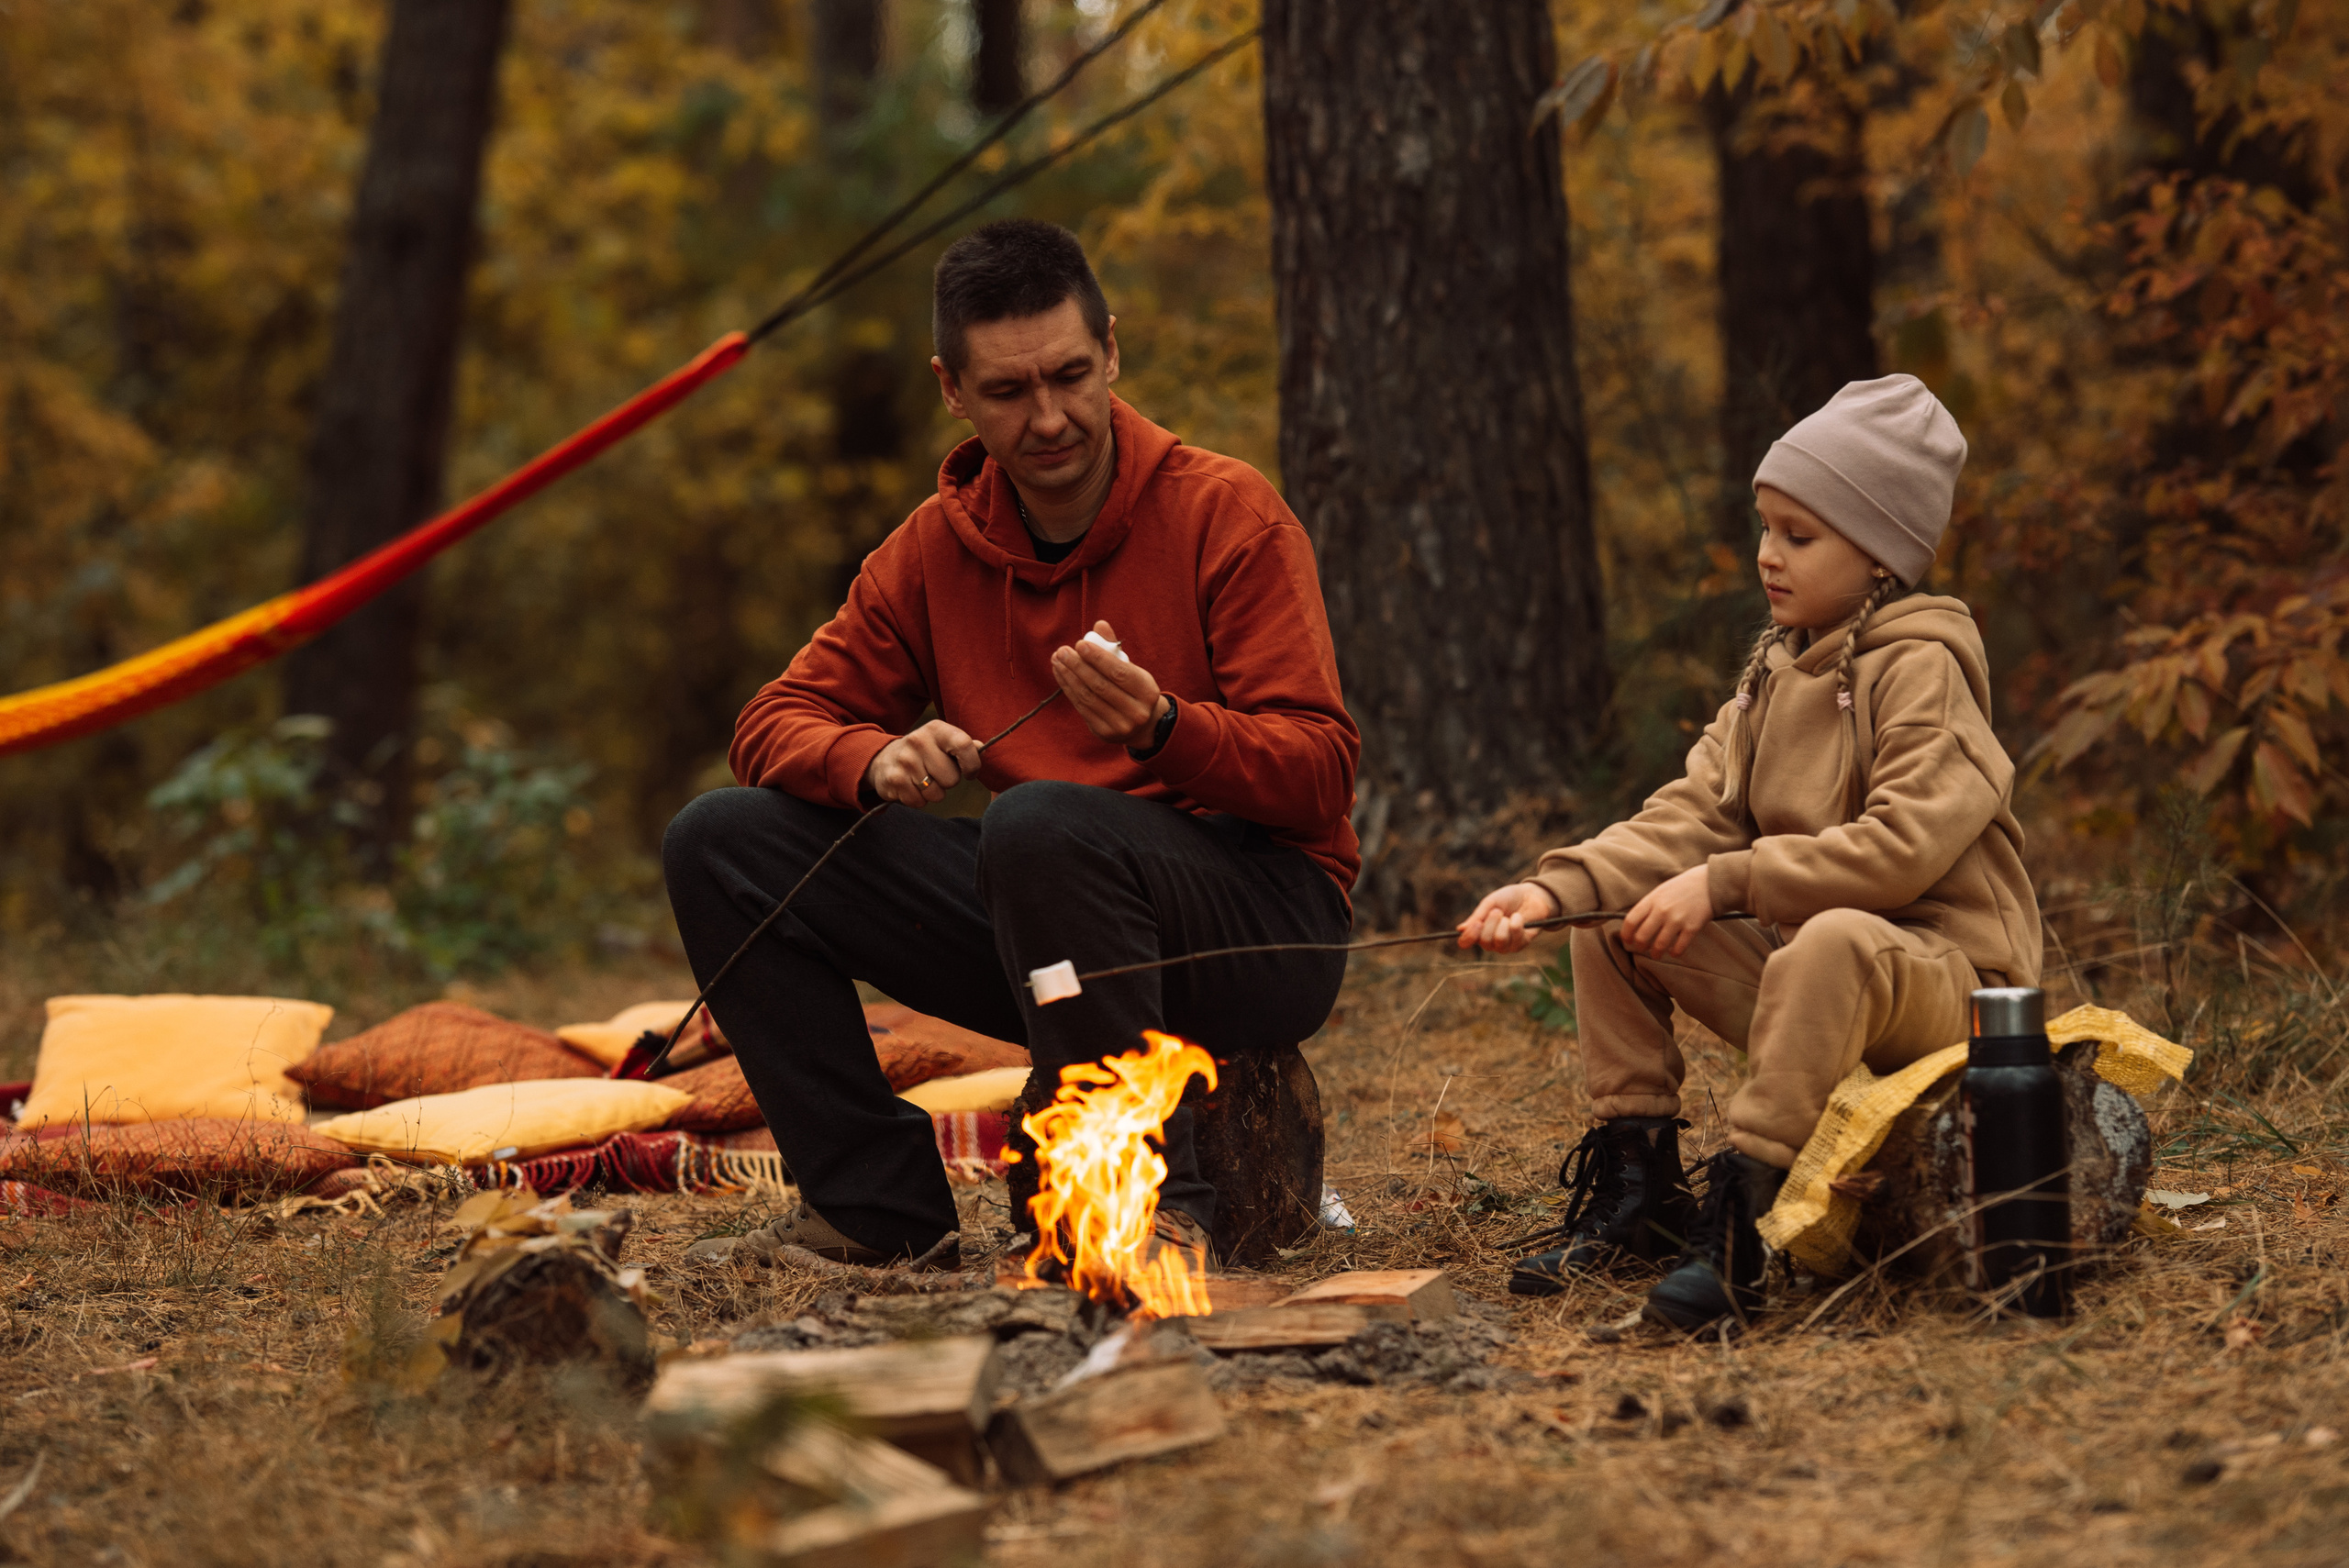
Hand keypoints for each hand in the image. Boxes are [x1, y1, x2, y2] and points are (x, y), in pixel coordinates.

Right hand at [865, 720, 982, 808]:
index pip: (964, 746)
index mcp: (936, 729)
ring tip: (922, 780)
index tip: (969, 773)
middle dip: (948, 782)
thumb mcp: (942, 742)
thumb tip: (980, 748)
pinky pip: (919, 802)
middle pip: (952, 779)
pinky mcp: (894, 780)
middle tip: (935, 773)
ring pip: (936, 794)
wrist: (883, 759)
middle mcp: (918, 741)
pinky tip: (910, 787)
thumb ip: (963, 746)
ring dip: (933, 793)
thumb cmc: (923, 753)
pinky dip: (917, 800)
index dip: (972, 765)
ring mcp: (905, 761)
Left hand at [1050, 619, 1166, 748]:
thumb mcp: (1131, 668)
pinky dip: (1069, 689)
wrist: (1143, 724)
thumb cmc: (1133, 688)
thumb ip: (1114, 648)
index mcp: (1147, 691)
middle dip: (1078, 666)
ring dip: (1069, 677)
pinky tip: (1061, 674)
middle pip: (1100, 685)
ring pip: (1088, 697)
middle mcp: (1136, 711)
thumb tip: (1099, 624)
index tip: (1080, 644)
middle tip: (1062, 651)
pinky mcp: (1104, 733)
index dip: (1098, 658)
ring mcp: (1120, 725)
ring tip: (1057, 660)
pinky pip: (1082, 708)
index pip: (1119, 672)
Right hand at [1456, 882, 1560, 953]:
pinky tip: (1518, 917)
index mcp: (1479, 931)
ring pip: (1500, 940)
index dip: (1469, 936)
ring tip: (1509, 915)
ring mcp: (1506, 945)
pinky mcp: (1521, 944)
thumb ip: (1478, 916)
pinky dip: (1517, 923)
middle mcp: (1490, 942)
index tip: (1477, 923)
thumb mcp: (1491, 903)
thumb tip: (1461, 929)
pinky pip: (1515, 938)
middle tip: (1498, 911)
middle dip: (1491, 922)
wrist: (1532, 895)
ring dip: (1504, 923)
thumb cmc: (1509, 898)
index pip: (1465, 942)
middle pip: (1484, 941)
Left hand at [1620, 865, 1713, 957]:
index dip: (1626, 934)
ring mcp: (1677, 920)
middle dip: (1639, 946)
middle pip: (1642, 936)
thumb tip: (1635, 926)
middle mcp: (1662, 910)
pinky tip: (1673, 952)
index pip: (1631, 921)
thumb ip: (1648, 907)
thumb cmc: (1682, 888)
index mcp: (1652, 900)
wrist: (1709, 883)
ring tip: (1656, 954)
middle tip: (1642, 948)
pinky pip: (1679, 948)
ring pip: (1659, 945)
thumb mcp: (1660, 892)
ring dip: (1655, 954)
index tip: (1627, 940)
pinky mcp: (1692, 928)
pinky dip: (1674, 953)